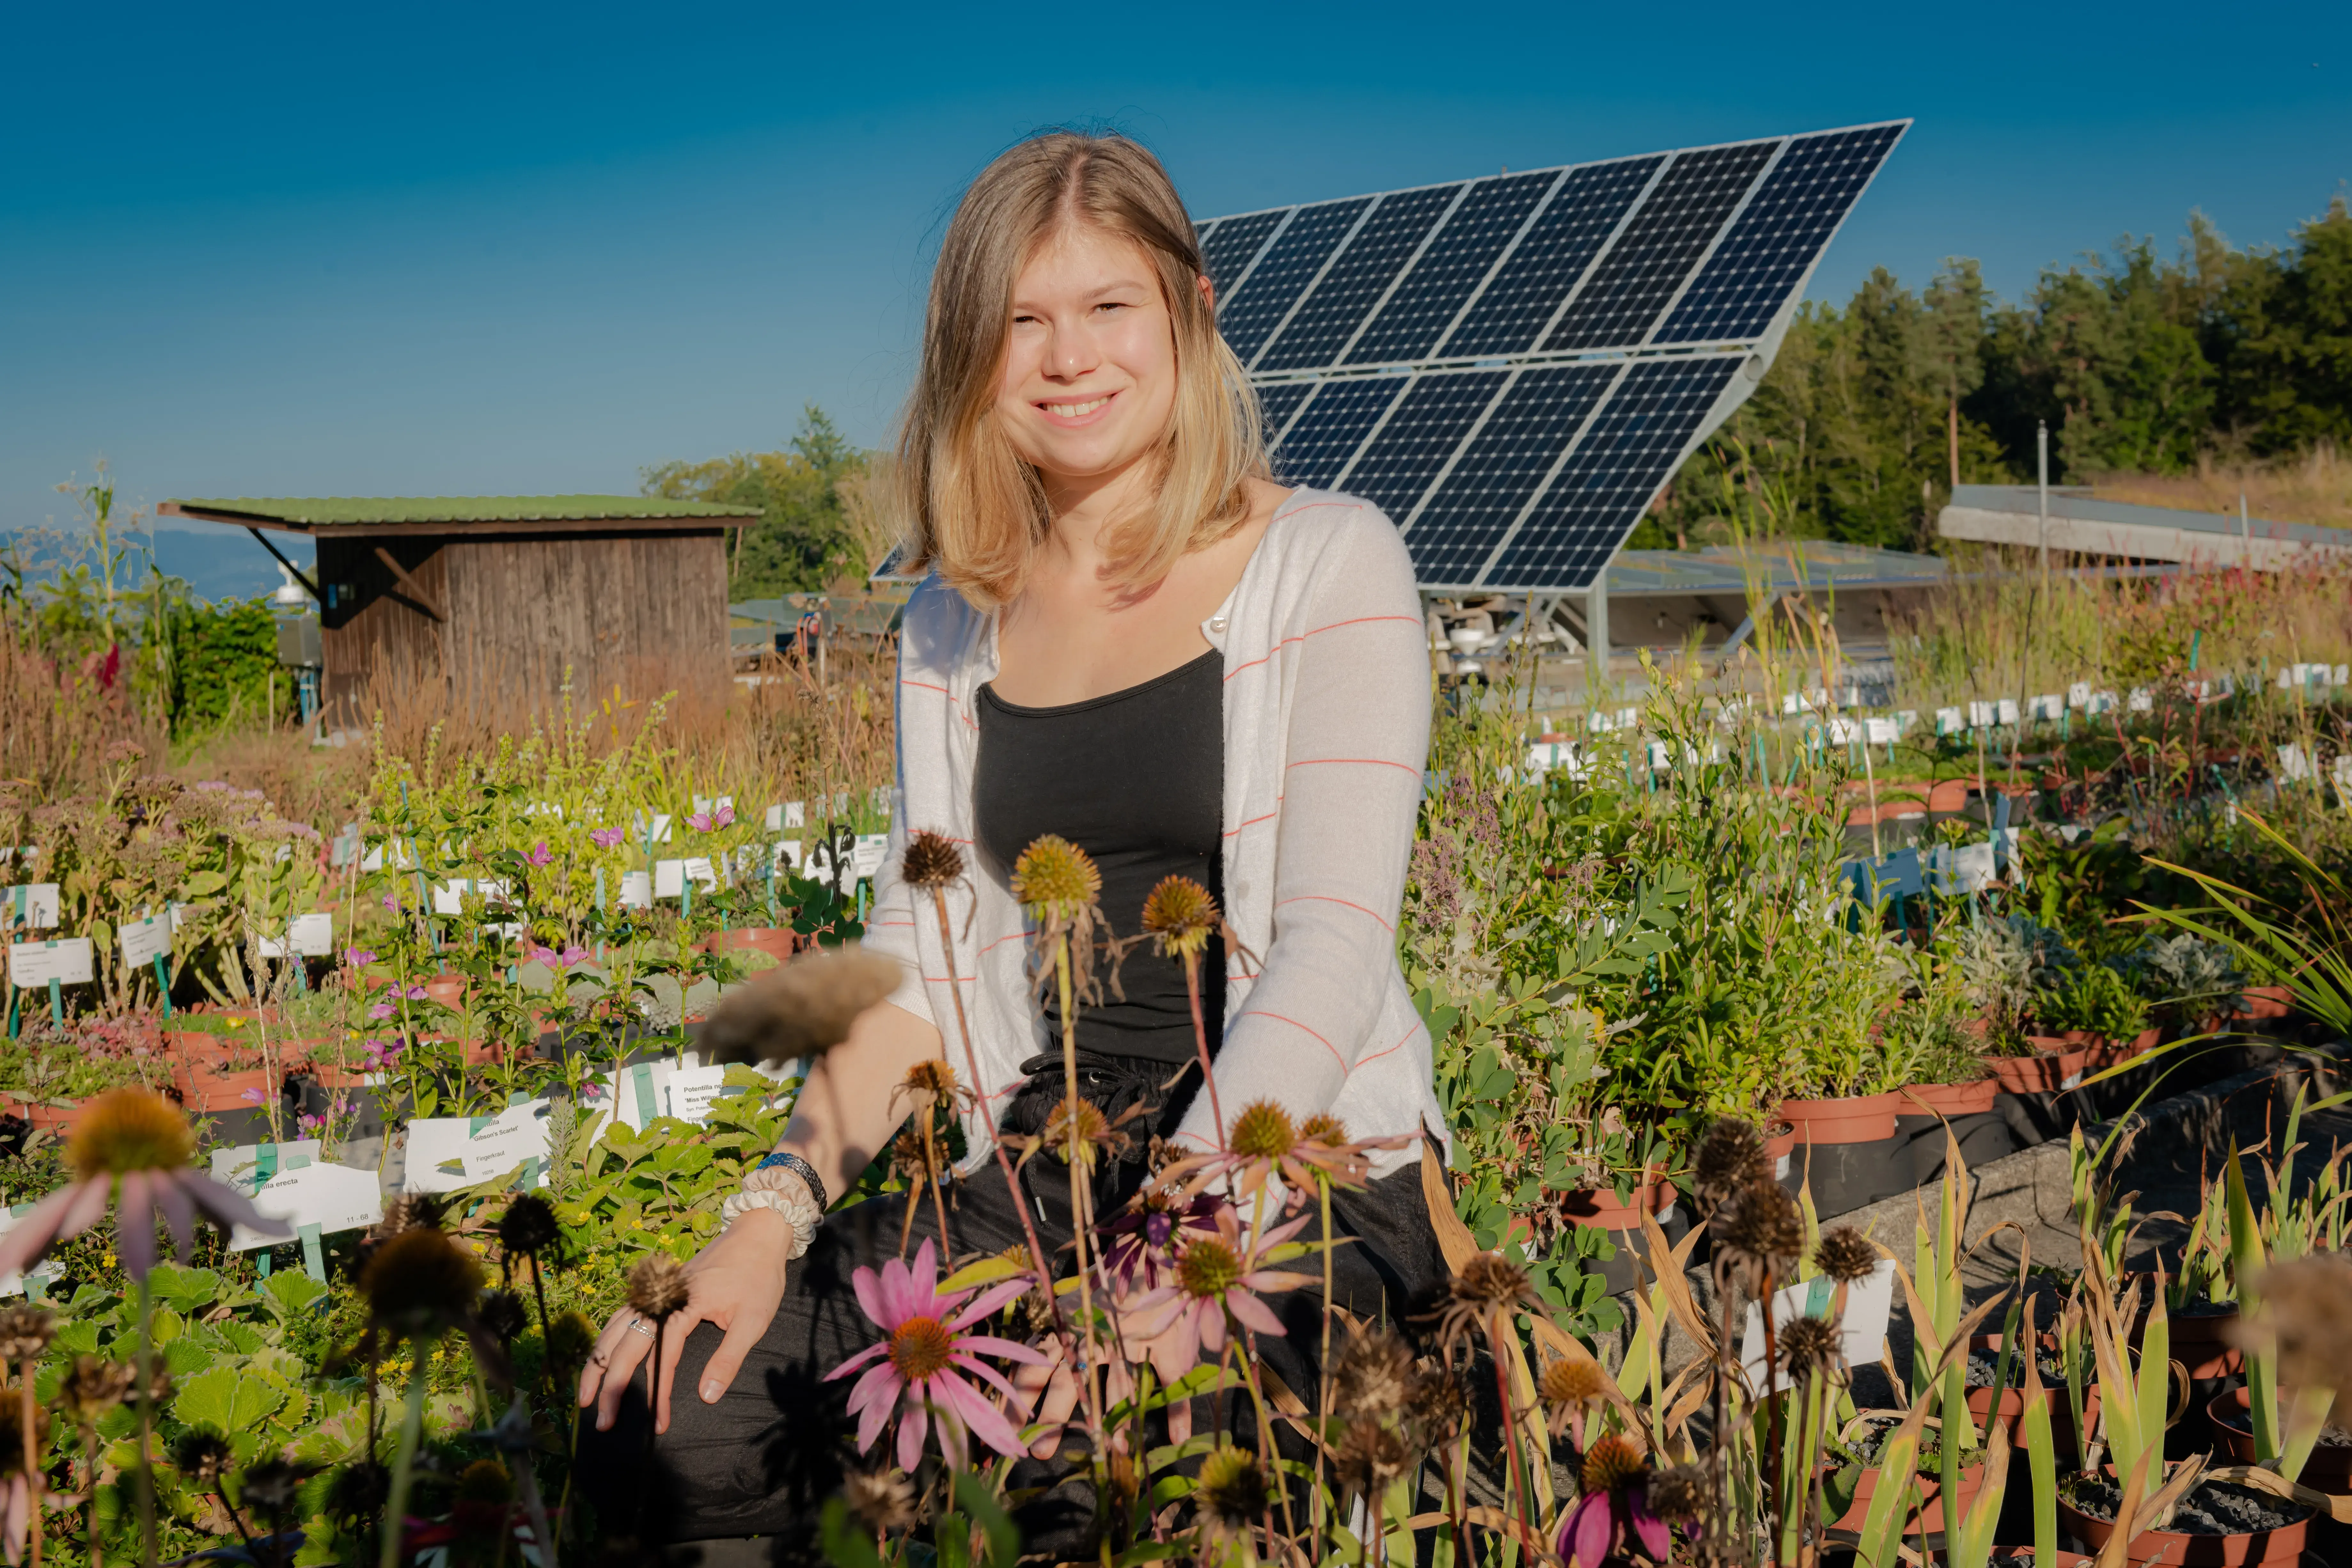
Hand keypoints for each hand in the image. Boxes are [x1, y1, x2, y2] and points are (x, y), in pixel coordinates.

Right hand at [577, 1206, 794, 1434]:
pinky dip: (606, 1342)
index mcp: (682, 1305)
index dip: (657, 1394)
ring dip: (597, 1364)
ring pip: (612, 1330)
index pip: (661, 1357)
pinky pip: (621, 1318)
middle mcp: (659, 1297)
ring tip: (585, 1397)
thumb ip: (728, 1359)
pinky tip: (601, 1359)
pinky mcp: (655, 1290)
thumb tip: (707, 1397)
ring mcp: (653, 1291)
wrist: (756, 1234)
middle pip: (624, 1346)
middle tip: (603, 1422)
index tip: (658, 1424)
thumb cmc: (758, 1277)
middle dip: (611, 1386)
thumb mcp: (753, 1320)